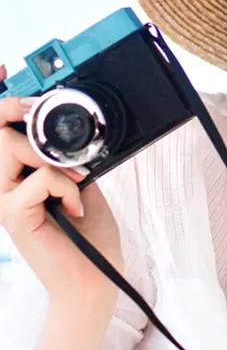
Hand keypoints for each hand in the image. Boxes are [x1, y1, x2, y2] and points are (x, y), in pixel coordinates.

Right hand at [0, 66, 123, 315]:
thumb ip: (66, 158)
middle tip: (55, 128)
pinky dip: (68, 187)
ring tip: (78, 181)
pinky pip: (40, 179)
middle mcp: (0, 185)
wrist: (94, 280)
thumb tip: (69, 132)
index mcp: (13, 177)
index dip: (2, 101)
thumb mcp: (81, 185)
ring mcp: (2, 200)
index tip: (5, 69)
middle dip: (22, 114)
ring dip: (53, 159)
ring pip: (10, 148)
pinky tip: (76, 209)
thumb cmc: (88, 237)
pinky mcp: (13, 216)